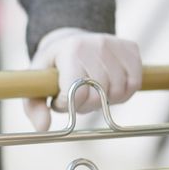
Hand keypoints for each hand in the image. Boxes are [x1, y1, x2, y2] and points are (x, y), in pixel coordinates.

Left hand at [24, 28, 141, 130]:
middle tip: (77, 98)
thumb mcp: (35, 83)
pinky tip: (109, 88)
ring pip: (119, 92)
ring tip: (92, 92)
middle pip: (99, 96)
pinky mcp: (131, 48)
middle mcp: (95, 44)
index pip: (78, 92)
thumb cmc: (52, 67)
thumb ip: (34, 107)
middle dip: (86, 105)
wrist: (68, 41)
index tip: (61, 100)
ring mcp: (115, 45)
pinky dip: (123, 94)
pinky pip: (134, 84)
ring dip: (106, 101)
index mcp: (70, 51)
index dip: (69, 105)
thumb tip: (43, 127)